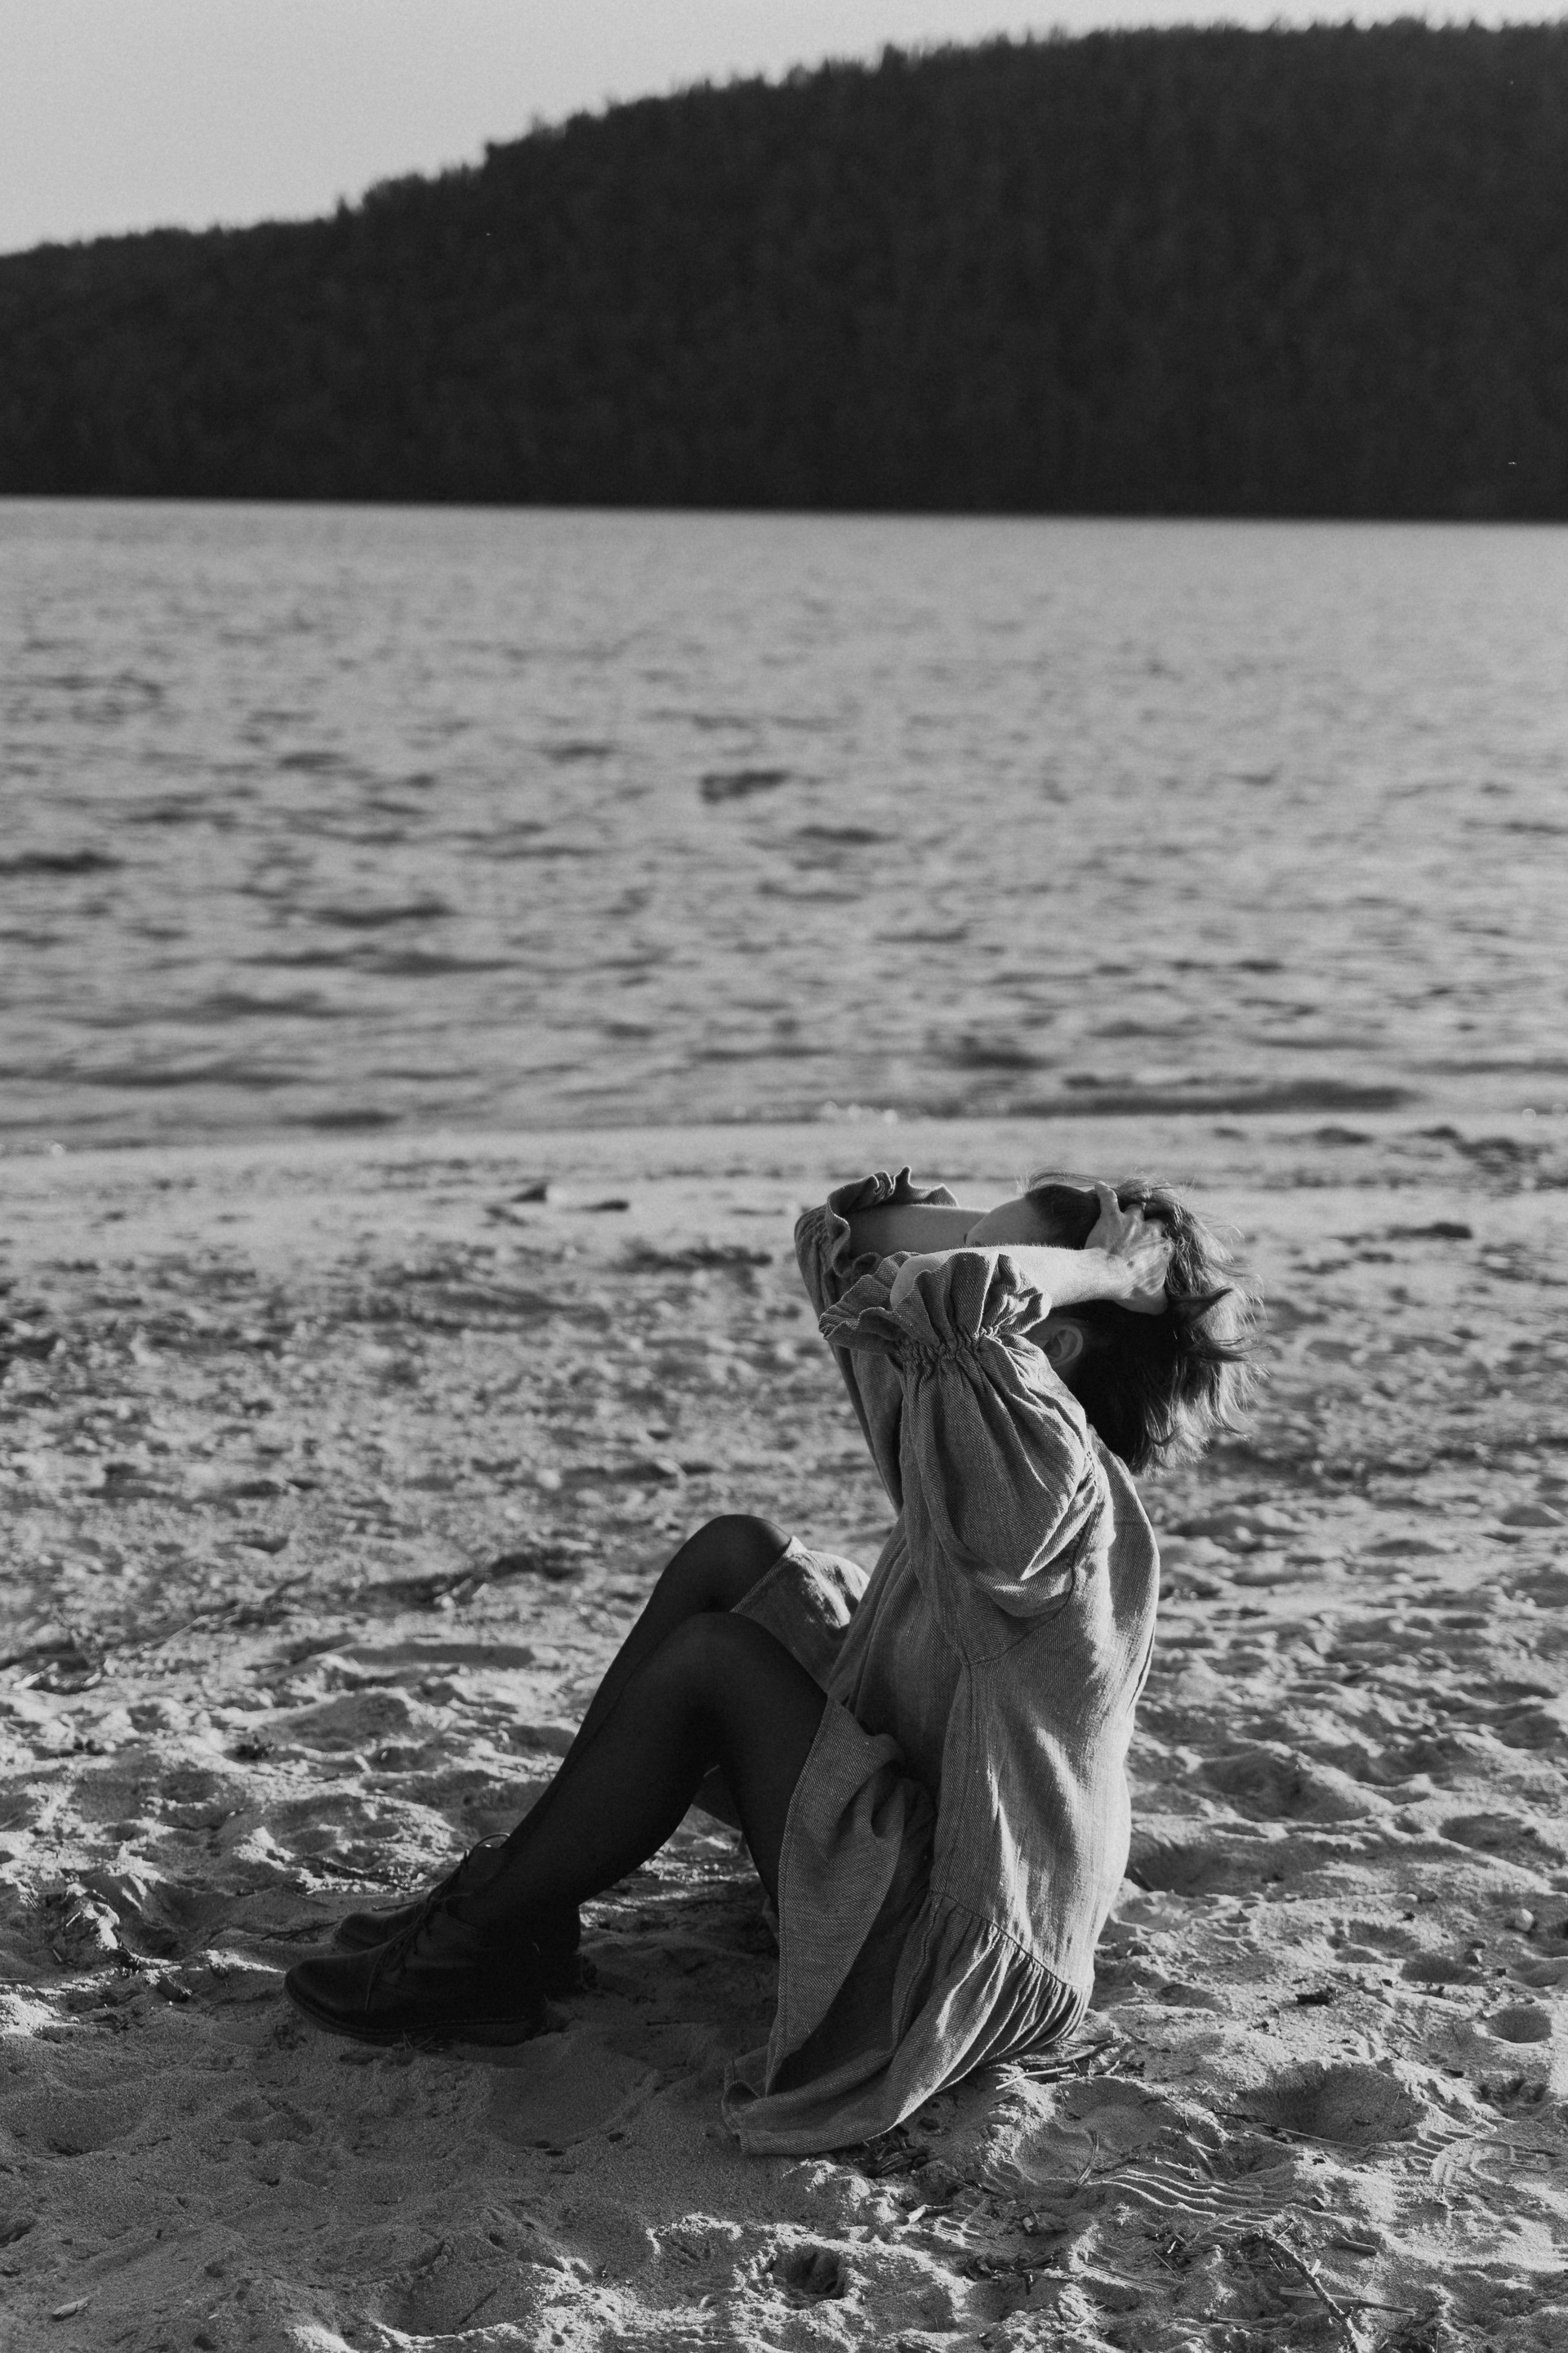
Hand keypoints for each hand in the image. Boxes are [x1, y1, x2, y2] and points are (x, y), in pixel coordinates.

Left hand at [1085, 1184, 1172, 1315]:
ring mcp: (1131, 1221)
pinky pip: (1108, 1198)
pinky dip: (1103, 1192)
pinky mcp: (1111, 1216)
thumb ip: (1163, 1302)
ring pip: (1135, 1209)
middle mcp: (1151, 1231)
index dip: (1161, 1249)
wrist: (1108, 1275)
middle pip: (1155, 1223)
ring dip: (1130, 1212)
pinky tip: (1098, 1186)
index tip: (1154, 1256)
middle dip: (1150, 1227)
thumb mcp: (1154, 1303)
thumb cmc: (1131, 1289)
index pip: (1168, 1244)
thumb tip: (1165, 1308)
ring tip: (1125, 1214)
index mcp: (1163, 1249)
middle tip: (1141, 1235)